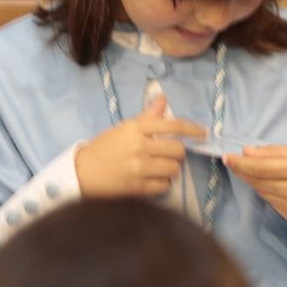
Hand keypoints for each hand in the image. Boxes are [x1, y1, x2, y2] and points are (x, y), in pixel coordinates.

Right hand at [75, 96, 205, 197]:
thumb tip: (163, 100)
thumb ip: (147, 117)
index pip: (172, 126)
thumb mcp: (124, 128)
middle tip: (169, 154)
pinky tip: (153, 179)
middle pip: (178, 150)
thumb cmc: (105, 147)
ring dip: (171, 168)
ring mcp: (139, 168)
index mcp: (136, 128)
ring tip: (160, 167)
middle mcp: (140, 147)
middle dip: (178, 153)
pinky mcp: (138, 187)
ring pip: (174, 169)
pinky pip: (164, 186)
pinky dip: (163, 183)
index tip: (203, 133)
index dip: (192, 129)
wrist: (83, 172)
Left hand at [225, 145, 286, 266]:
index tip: (227, 157)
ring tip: (256, 170)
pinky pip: (271, 202)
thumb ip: (277, 152)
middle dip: (243, 171)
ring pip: (262, 192)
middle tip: (232, 161)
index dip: (240, 163)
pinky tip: (275, 185)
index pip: (259, 166)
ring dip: (255, 181)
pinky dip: (268, 192)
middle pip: (257, 180)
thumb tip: (247, 152)